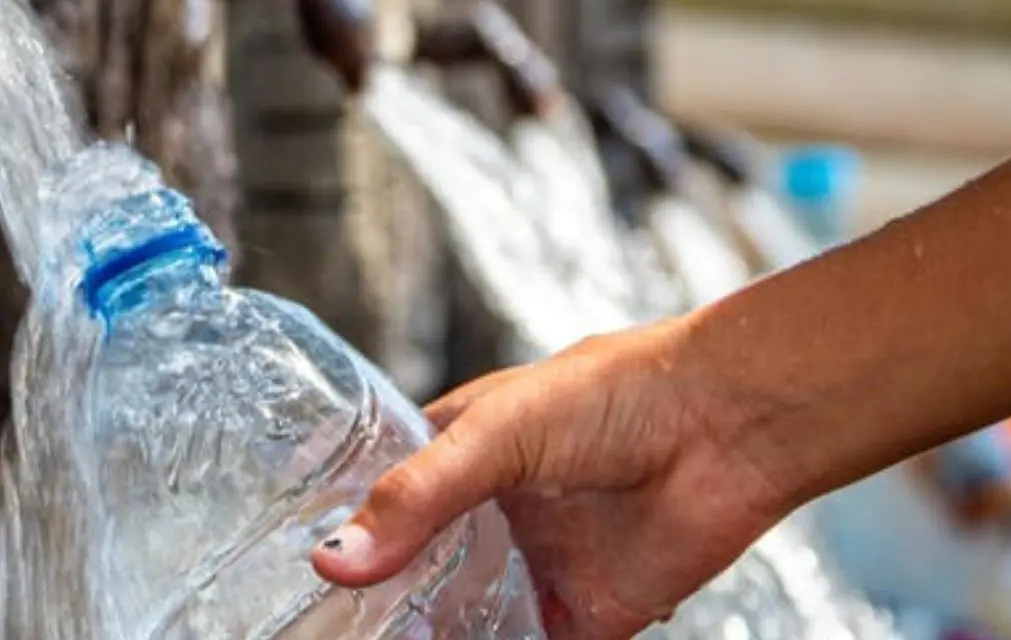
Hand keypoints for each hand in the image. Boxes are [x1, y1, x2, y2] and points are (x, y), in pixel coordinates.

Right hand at [310, 320, 790, 639]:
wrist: (728, 426)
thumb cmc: (616, 393)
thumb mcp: (496, 432)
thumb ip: (418, 498)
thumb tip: (335, 557)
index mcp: (453, 453)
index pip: (374, 500)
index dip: (334, 532)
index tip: (282, 567)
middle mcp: (485, 516)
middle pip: (408, 573)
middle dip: (370, 603)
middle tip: (320, 628)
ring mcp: (530, 568)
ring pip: (457, 623)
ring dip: (421, 638)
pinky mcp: (582, 617)